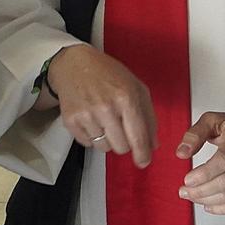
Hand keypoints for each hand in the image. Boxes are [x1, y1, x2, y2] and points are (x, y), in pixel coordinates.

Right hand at [46, 44, 155, 166]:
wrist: (74, 64)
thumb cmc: (108, 74)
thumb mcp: (136, 87)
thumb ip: (148, 116)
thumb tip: (153, 145)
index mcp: (126, 97)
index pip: (137, 137)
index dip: (143, 154)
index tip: (143, 161)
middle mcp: (106, 107)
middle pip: (121, 148)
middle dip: (124, 143)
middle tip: (120, 129)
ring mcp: (86, 115)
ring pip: (104, 148)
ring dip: (107, 139)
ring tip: (104, 120)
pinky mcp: (70, 120)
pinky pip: (87, 144)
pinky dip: (92, 136)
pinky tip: (92, 119)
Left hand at [176, 111, 224, 213]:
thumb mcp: (213, 120)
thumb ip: (194, 134)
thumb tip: (181, 153)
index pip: (224, 160)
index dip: (204, 173)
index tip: (188, 179)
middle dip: (201, 190)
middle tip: (184, 190)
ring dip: (207, 200)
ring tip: (191, 196)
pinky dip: (220, 208)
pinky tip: (206, 205)